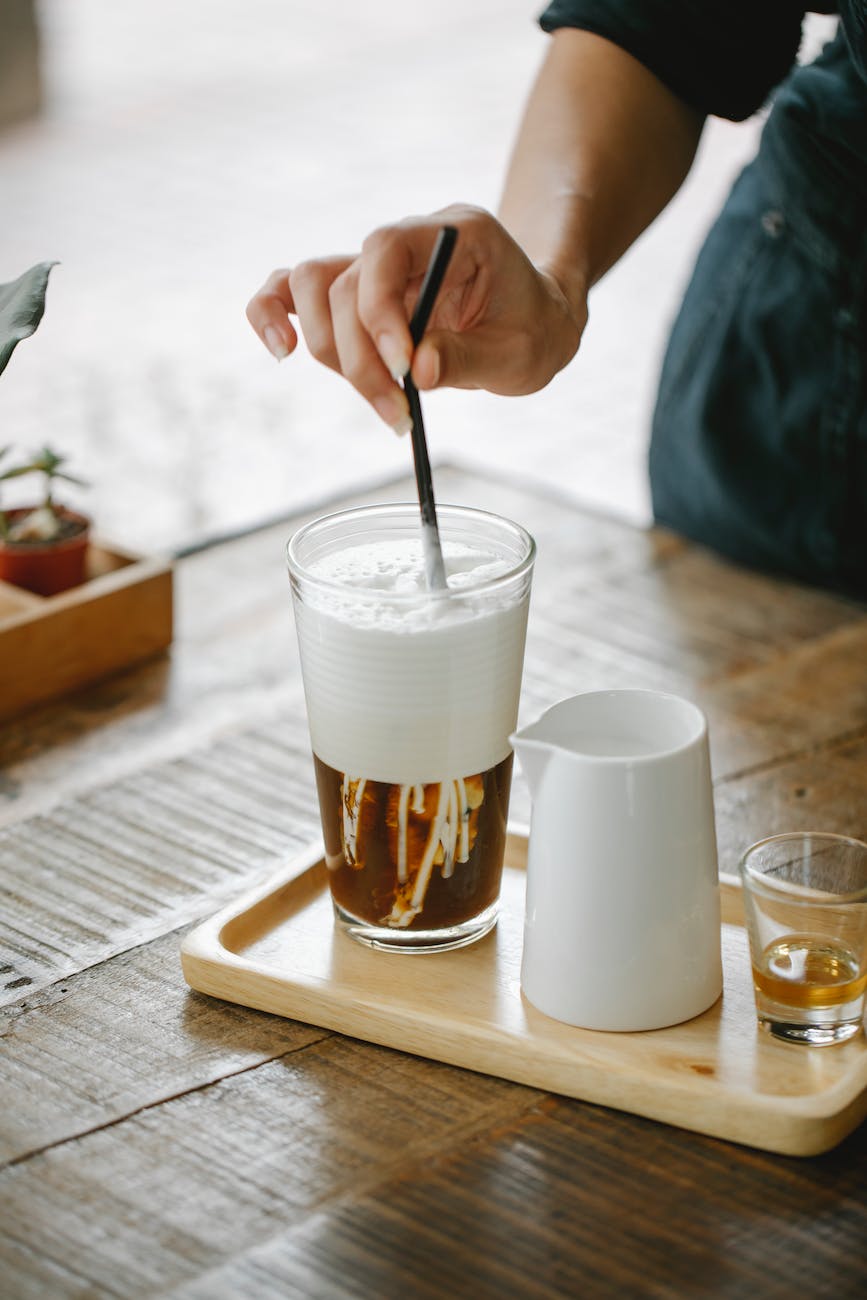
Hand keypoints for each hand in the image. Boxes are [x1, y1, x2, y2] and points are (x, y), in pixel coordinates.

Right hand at [245, 205, 586, 434]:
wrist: (536, 322)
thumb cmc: (534, 330)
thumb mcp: (521, 353)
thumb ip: (469, 357)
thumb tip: (418, 369)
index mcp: (453, 233)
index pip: (386, 249)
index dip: (380, 311)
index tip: (402, 371)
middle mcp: (406, 241)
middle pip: (345, 283)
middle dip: (361, 358)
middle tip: (397, 414)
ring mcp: (374, 267)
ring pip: (313, 291)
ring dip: (331, 355)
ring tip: (381, 404)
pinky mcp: (355, 297)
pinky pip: (292, 291)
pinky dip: (273, 314)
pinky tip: (281, 349)